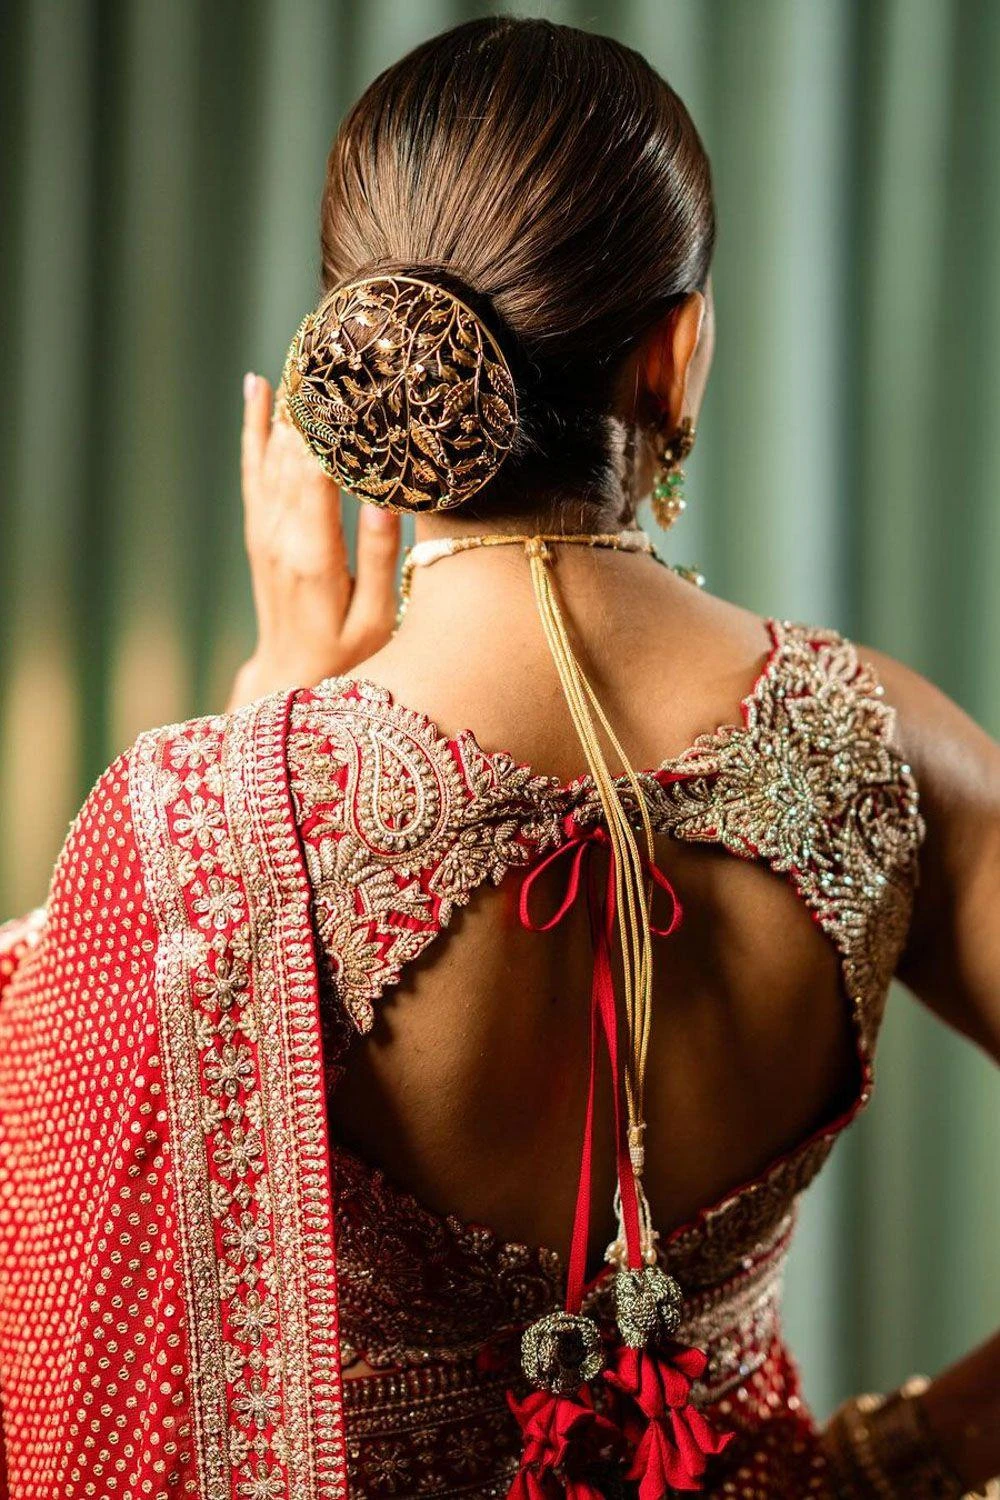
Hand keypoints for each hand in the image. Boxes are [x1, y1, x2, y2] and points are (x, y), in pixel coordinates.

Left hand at [227, 372, 401, 711]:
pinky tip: (258, 389)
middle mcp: (282, 536)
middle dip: (311, 398)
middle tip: (330, 342)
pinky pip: (253, 469)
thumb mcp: (375, 619)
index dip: (329, 424)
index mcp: (314, 554)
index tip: (346, 376)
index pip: (318, 473)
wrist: (286, 677)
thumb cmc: (343, 656)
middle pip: (294, 452)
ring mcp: (265, 531)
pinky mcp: (259, 531)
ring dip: (286, 402)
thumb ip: (378, 559)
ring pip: (272, 453)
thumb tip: (381, 500)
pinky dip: (254, 428)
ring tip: (302, 351)